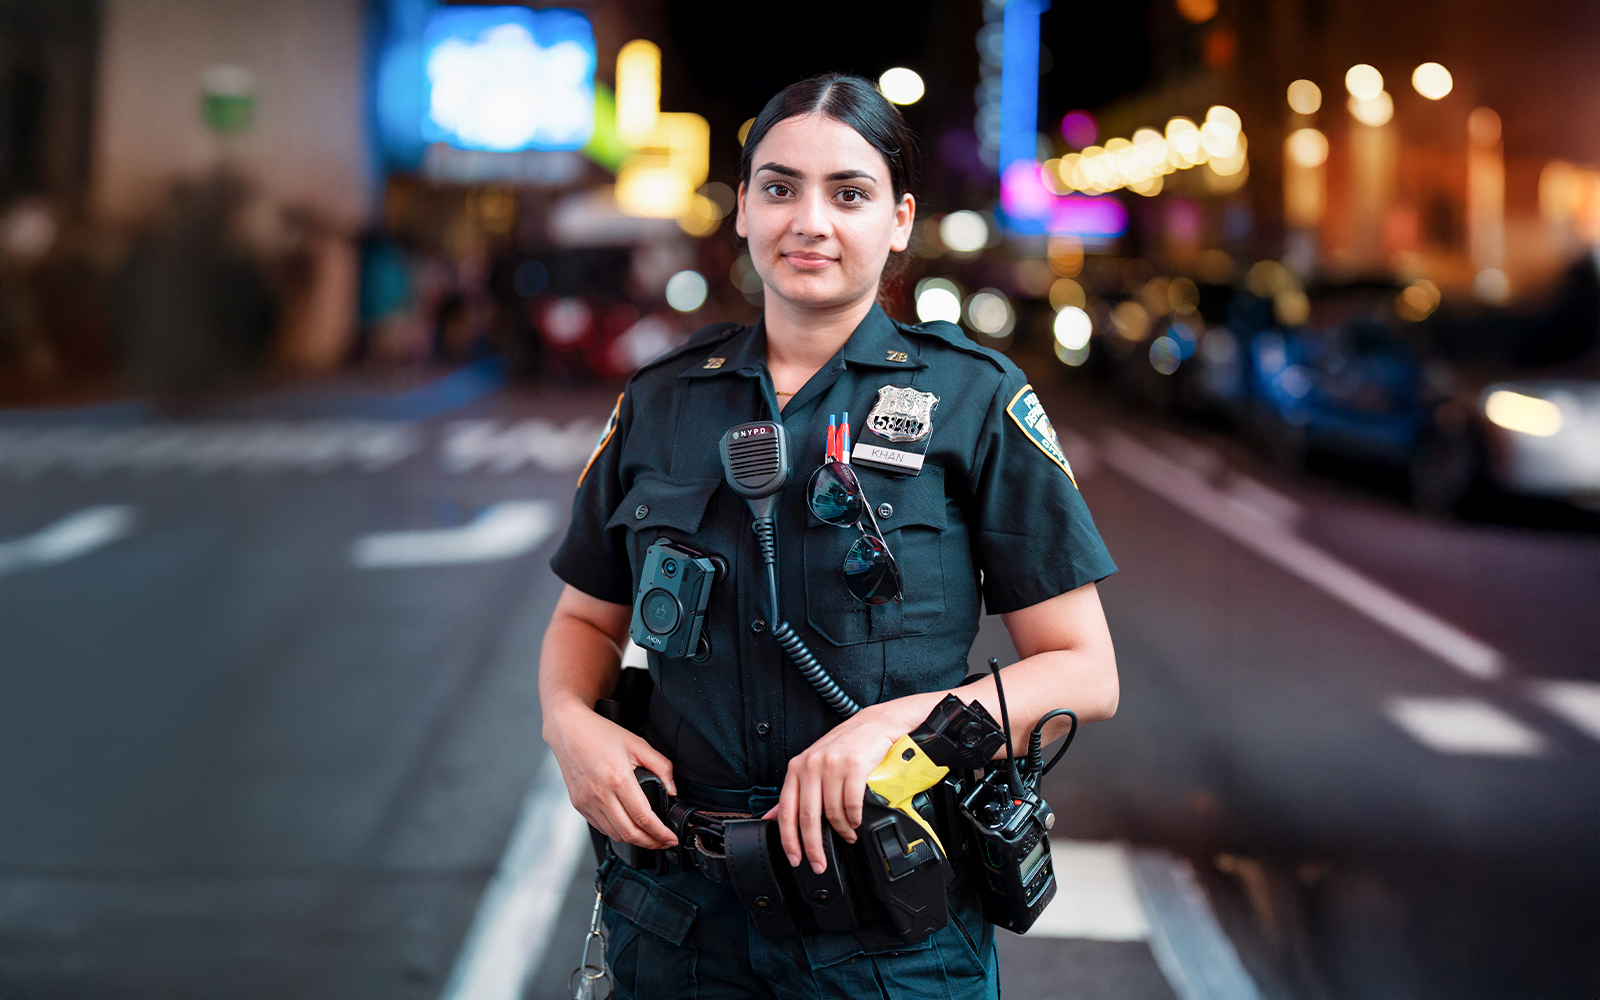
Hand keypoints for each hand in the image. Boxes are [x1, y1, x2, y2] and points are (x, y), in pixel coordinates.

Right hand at [545, 702, 677, 849]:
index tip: (670, 838)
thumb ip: (661, 767)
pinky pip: (601, 827)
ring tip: (649, 837)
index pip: (643, 818)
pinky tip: (628, 827)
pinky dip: (616, 832)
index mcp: (618, 779)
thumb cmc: (601, 734)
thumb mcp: (638, 744)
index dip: (660, 833)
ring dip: (634, 841)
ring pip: (614, 834)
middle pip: (629, 833)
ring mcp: (586, 802)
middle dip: (651, 843)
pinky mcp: (578, 805)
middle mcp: (600, 794)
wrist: (568, 729)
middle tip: (664, 842)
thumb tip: (673, 791)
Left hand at [762, 697, 933, 873]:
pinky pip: (852, 803)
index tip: (795, 858)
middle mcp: (812, 766)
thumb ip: (794, 792)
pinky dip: (854, 819)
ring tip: (847, 836)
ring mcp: (833, 765)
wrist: (874, 723)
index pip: (786, 810)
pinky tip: (856, 822)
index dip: (789, 840)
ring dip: (841, 832)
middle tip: (820, 863)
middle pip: (808, 817)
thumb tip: (771, 818)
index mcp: (796, 768)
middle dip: (814, 847)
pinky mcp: (855, 766)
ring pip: (832, 813)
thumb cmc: (843, 746)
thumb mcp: (812, 765)